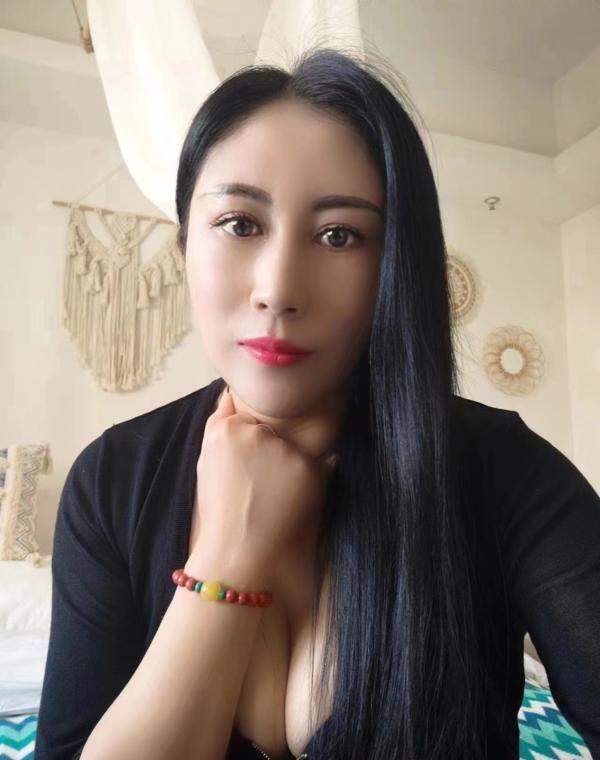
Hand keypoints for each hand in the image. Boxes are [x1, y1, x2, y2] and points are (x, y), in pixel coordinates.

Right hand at [193, 387, 336, 575]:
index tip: (243, 471)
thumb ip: (220, 422)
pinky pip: (318, 465)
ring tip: (272, 498)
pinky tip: (290, 502)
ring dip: (290, 466)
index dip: (248, 445)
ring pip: (294, 448)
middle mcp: (255, 433)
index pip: (246, 417)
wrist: (237, 554)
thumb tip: (231, 392)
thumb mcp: (206, 461)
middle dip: (269, 451)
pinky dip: (310, 481)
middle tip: (256, 488)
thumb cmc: (220, 511)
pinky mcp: (308, 467)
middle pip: (272, 431)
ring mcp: (283, 449)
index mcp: (225, 430)